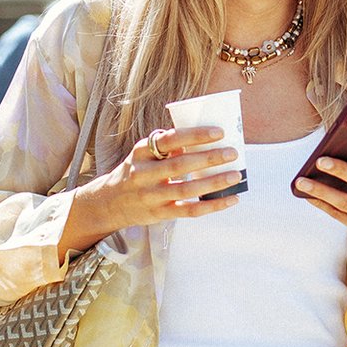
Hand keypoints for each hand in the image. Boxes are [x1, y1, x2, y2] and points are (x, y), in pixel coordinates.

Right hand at [72, 126, 240, 238]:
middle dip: (209, 158)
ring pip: (187, 189)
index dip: (195, 136)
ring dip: (214, 183)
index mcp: (141, 152)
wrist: (110, 202)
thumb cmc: (137, 172)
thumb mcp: (144, 154)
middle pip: (180, 165)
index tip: (219, 132)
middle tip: (232, 153)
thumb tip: (204, 139)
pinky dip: (212, 206)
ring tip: (235, 175)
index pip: (169, 140)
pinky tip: (230, 199)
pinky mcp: (159, 213)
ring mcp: (151, 196)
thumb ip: (167, 147)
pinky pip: (190, 210)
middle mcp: (144, 173)